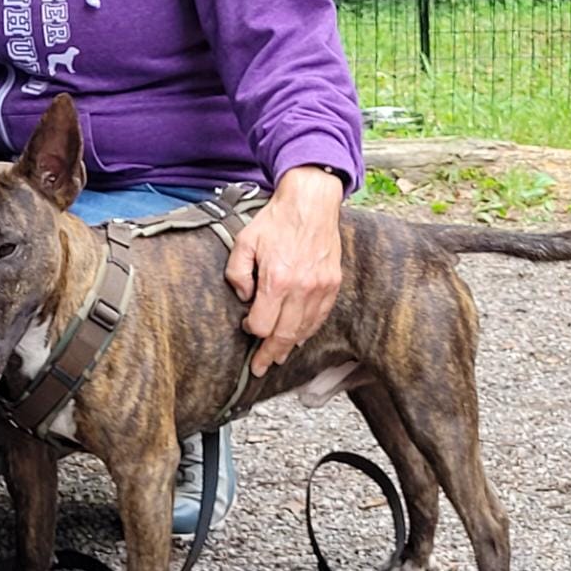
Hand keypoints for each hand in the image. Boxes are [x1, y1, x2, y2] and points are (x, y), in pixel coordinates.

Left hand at [223, 166, 343, 377]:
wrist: (311, 202)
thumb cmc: (275, 220)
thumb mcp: (243, 242)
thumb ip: (237, 273)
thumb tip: (244, 298)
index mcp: (276, 280)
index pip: (262, 324)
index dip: (251, 330)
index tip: (246, 327)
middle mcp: (301, 289)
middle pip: (284, 335)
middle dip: (270, 355)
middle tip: (261, 368)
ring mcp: (320, 288)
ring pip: (304, 330)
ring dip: (289, 346)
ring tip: (278, 357)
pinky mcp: (333, 284)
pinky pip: (320, 317)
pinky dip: (308, 330)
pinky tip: (299, 337)